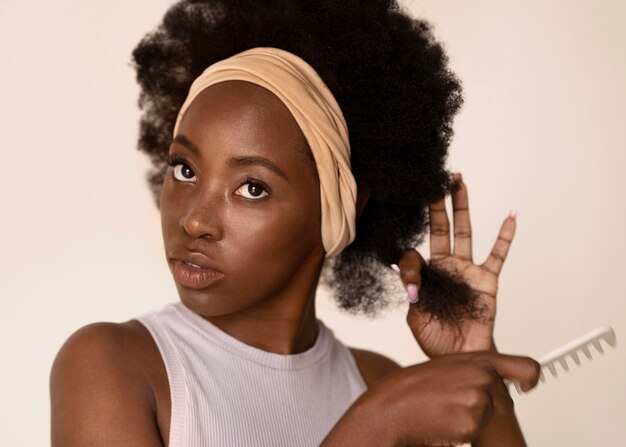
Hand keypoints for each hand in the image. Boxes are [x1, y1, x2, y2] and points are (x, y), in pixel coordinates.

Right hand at [322, 351, 539, 446]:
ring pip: (490, 417)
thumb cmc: (410, 389)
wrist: (390, 408)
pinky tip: (442, 422)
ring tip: (443, 411)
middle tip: (454, 405)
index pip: (525, 367)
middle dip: (487, 407)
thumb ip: (474, 371)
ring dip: (472, 420)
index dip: (530, 378)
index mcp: (476, 358)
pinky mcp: (473, 421)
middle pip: (505, 400)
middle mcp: (483, 375)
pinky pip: (477, 432)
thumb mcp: (446, 369)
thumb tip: (496, 382)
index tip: (526, 386)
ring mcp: (479, 398)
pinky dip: (462, 432)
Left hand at [398, 172, 515, 357]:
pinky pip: (497, 254)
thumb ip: (412, 293)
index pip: (414, 253)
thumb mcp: (415, 316)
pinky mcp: (487, 279)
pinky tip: (510, 216)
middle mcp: (446, 266)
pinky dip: (505, 236)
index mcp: (426, 275)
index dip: (410, 263)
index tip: (413, 283)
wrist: (460, 357)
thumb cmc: (437, 339)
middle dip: (436, 205)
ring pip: (465, 232)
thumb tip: (404, 272)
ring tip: (459, 184)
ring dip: (462, 208)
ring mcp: (467, 270)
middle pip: (440, 228)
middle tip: (434, 181)